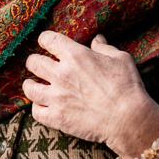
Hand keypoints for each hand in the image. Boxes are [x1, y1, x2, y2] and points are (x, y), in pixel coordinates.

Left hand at [21, 31, 158, 158]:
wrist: (129, 119)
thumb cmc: (128, 87)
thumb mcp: (120, 59)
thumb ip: (104, 48)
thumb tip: (97, 39)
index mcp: (76, 55)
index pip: (48, 40)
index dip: (45, 40)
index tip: (46, 43)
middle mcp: (61, 74)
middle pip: (33, 63)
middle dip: (34, 62)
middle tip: (38, 66)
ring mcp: (57, 97)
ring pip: (29, 88)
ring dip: (30, 85)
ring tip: (34, 86)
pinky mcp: (57, 117)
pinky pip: (36, 112)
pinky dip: (38, 108)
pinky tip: (43, 106)